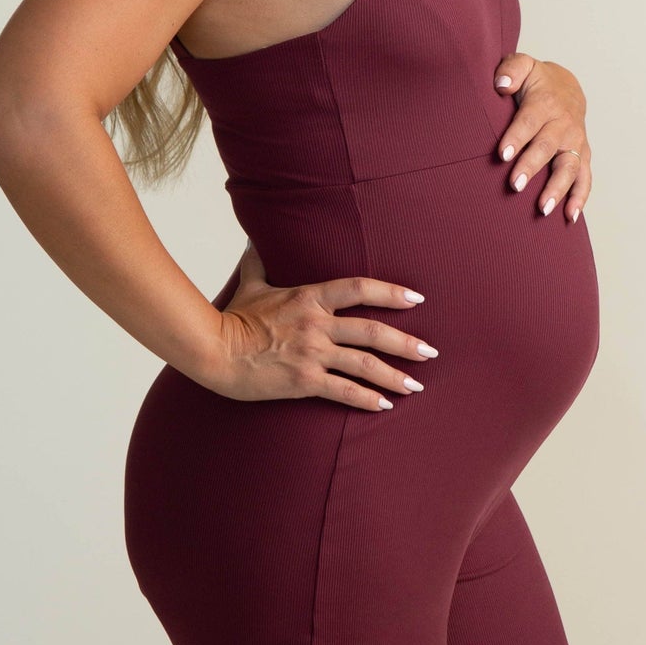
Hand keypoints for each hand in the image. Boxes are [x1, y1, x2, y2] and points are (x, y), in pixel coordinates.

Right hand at [211, 242, 438, 411]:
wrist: (214, 350)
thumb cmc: (232, 317)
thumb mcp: (250, 284)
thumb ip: (258, 262)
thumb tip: (253, 238)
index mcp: (309, 297)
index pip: (359, 288)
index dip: (391, 292)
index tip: (416, 299)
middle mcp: (317, 324)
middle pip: (373, 331)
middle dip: (406, 342)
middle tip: (430, 351)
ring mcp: (312, 353)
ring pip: (365, 364)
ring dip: (395, 376)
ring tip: (417, 386)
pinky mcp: (304, 380)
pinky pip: (344, 391)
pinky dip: (367, 400)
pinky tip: (385, 406)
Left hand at [491, 52, 592, 222]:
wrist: (567, 87)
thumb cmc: (536, 81)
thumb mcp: (523, 65)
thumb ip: (511, 69)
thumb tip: (501, 84)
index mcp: (545, 102)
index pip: (529, 121)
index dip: (516, 138)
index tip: (502, 155)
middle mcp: (564, 124)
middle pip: (547, 147)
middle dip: (531, 166)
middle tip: (514, 185)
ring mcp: (575, 142)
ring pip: (568, 167)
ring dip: (556, 189)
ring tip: (542, 209)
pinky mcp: (582, 156)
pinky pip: (584, 179)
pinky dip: (579, 198)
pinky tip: (569, 217)